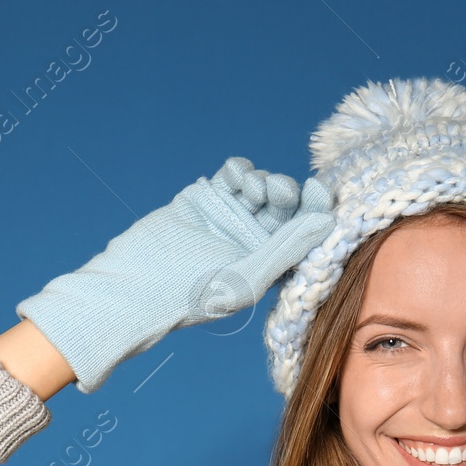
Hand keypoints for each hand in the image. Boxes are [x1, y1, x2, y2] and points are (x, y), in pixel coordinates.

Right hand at [16, 157, 335, 392]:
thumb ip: (288, 248)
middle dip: (287, 191)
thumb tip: (328, 220)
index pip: (306, 232)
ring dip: (263, 179)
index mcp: (274, 264)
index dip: (317, 208)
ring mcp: (232, 217)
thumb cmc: (195, 296)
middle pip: (287, 205)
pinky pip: (234, 175)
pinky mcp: (208, 198)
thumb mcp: (249, 277)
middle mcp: (257, 240)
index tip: (318, 190)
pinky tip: (236, 176)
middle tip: (277, 191)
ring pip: (262, 186)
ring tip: (249, 189)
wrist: (137, 287)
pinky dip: (240, 169)